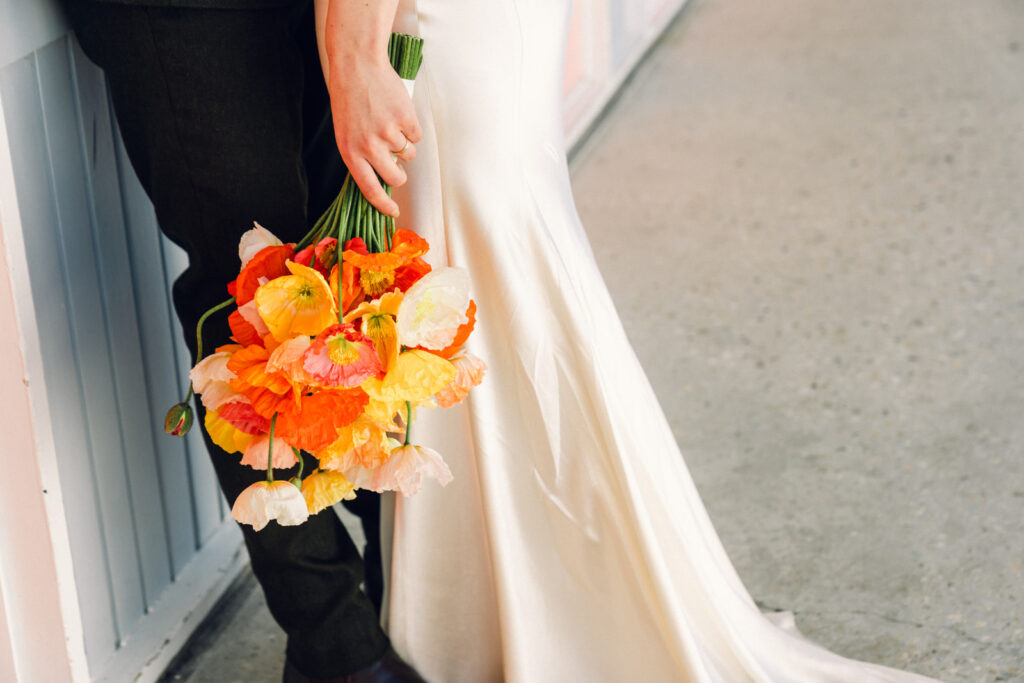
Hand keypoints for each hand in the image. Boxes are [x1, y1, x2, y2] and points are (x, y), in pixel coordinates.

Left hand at [316, 0, 422, 216]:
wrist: (358, 66)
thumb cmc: (351, 100)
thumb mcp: (347, 133)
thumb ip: (361, 156)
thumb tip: (383, 178)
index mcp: (351, 152)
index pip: (370, 189)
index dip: (384, 205)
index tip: (393, 212)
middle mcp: (369, 146)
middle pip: (396, 177)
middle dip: (400, 174)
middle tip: (396, 163)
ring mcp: (389, 133)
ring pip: (409, 155)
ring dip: (404, 145)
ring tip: (389, 124)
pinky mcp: (406, 119)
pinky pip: (416, 136)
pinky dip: (411, 128)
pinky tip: (397, 113)